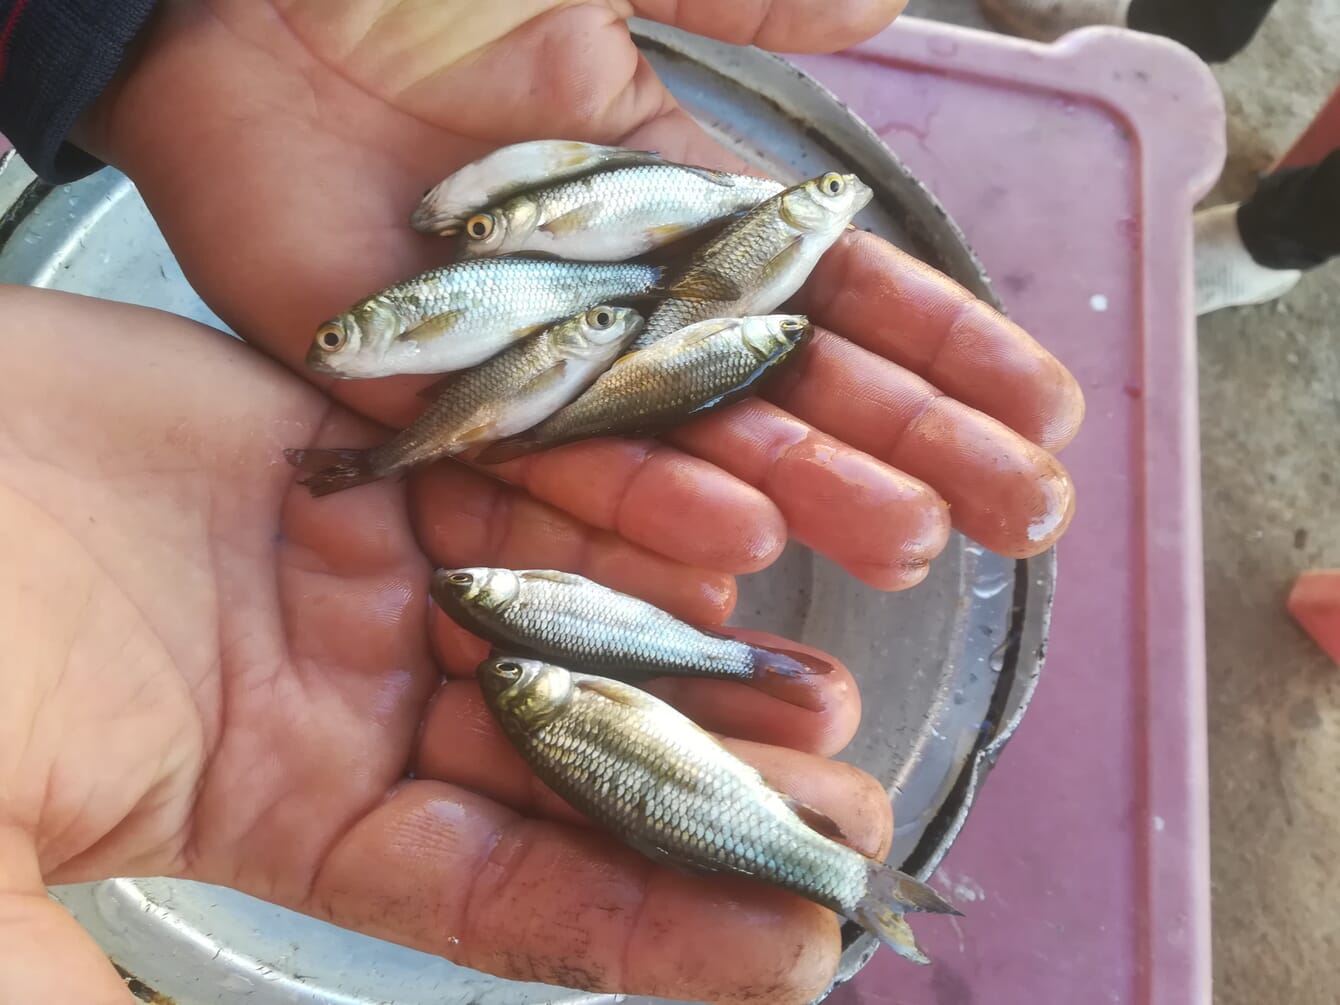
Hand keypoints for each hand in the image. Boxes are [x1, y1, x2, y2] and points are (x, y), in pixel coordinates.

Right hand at [0, 287, 885, 1004]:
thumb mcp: (13, 892)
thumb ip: (100, 994)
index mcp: (282, 807)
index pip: (508, 893)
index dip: (652, 929)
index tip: (790, 958)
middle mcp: (343, 686)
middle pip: (568, 748)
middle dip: (709, 795)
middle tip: (854, 833)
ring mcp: (353, 556)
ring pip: (567, 608)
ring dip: (697, 656)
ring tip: (832, 705)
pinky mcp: (354, 434)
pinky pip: (517, 466)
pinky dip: (622, 500)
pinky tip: (735, 542)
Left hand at [81, 0, 1083, 593]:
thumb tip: (886, 4)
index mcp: (676, 197)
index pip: (840, 289)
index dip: (945, 347)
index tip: (1044, 410)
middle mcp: (621, 295)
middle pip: (789, 387)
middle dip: (913, 443)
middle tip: (1019, 515)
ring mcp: (535, 356)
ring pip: (692, 446)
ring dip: (808, 495)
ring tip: (916, 546)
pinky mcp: (437, 397)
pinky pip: (549, 468)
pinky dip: (637, 510)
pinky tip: (738, 552)